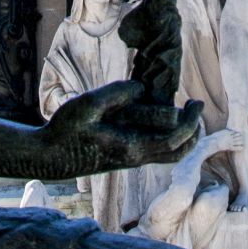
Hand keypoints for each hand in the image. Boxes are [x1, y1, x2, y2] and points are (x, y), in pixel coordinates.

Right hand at [38, 83, 202, 179]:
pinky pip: (158, 152)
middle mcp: (135, 158)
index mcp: (130, 147)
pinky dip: (169, 138)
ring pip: (169, 155)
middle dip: (193, 131)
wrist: (52, 158)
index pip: (173, 140)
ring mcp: (131, 160)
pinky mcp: (126, 158)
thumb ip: (115, 94)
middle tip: (195, 107)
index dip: (190, 122)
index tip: (195, 102)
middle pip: (178, 153)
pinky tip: (164, 119)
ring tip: (186, 113)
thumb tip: (141, 88)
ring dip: (183, 136)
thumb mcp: (87, 105)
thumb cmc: (66, 130)